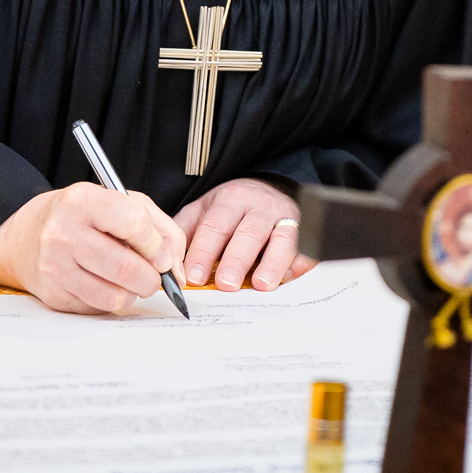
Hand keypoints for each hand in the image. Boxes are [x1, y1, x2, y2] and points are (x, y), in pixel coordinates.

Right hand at [0, 182, 185, 313]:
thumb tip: (177, 270)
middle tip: (155, 276)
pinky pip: (99, 308)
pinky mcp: (55, 296)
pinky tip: (108, 284)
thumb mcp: (120, 202)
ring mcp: (56, 268)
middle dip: (153, 278)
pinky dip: (114, 300)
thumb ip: (160, 228)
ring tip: (131, 279)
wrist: (26, 237)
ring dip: (135, 292)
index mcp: (83, 202)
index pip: (133, 222)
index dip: (155, 243)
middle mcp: (64, 234)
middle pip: (127, 268)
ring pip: (115, 296)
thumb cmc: (83, 217)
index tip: (159, 252)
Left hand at [174, 178, 314, 291]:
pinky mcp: (304, 232)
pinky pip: (306, 248)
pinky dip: (300, 263)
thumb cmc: (232, 208)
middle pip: (248, 233)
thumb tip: (165, 258)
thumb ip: (186, 230)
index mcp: (230, 201)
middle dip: (237, 259)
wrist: (270, 187)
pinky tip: (289, 278)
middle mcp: (259, 207)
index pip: (215, 226)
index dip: (204, 251)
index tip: (194, 276)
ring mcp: (285, 219)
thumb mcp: (205, 208)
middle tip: (226, 284)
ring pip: (282, 238)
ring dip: (272, 262)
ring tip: (261, 284)